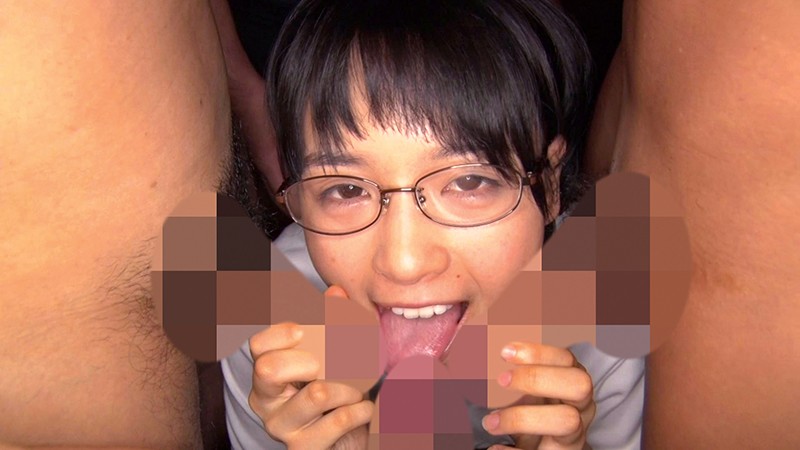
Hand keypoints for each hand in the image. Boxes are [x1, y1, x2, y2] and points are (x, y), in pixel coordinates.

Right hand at [248, 323, 373, 448]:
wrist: (354, 437)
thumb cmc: (341, 388)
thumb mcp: (338, 350)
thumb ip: (334, 319)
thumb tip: (336, 292)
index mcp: (266, 372)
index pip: (258, 344)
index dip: (287, 331)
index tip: (313, 330)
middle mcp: (265, 401)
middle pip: (269, 368)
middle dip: (317, 358)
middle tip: (340, 362)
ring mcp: (281, 428)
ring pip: (316, 392)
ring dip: (350, 386)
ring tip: (357, 389)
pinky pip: (339, 419)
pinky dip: (361, 409)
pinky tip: (365, 409)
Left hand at [482, 343, 594, 449]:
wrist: (541, 449)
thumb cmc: (532, 413)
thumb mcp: (526, 393)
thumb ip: (511, 376)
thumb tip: (477, 356)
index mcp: (572, 383)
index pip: (566, 359)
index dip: (539, 353)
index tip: (505, 353)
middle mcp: (582, 407)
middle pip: (580, 384)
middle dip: (538, 378)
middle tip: (501, 380)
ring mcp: (576, 434)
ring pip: (568, 421)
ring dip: (522, 418)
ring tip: (489, 422)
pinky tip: (494, 448)